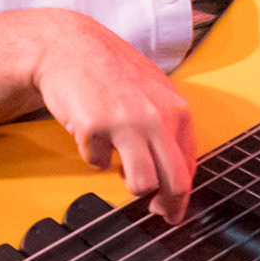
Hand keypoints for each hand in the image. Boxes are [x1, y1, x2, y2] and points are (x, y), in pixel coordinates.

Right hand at [11, 9, 200, 222]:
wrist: (70, 46)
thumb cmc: (111, 70)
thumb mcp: (153, 93)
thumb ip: (169, 129)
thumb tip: (173, 176)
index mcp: (177, 110)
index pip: (189, 166)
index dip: (182, 196)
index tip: (173, 209)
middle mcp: (157, 117)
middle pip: (174, 183)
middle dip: (166, 207)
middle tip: (156, 214)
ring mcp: (127, 123)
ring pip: (141, 184)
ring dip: (130, 184)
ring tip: (120, 164)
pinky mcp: (96, 128)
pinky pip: (99, 164)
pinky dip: (95, 156)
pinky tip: (93, 133)